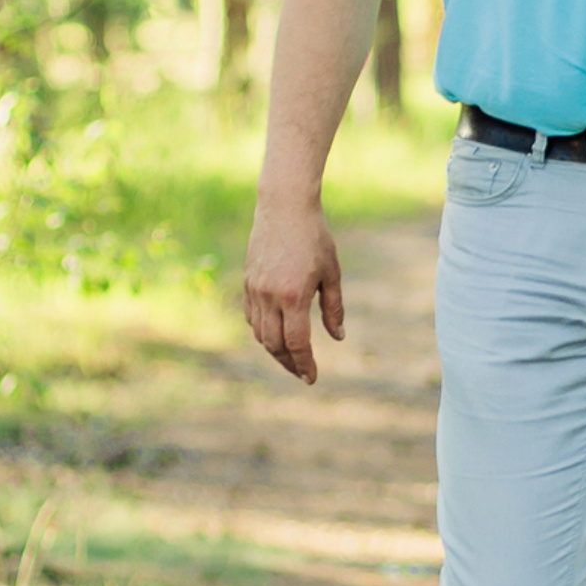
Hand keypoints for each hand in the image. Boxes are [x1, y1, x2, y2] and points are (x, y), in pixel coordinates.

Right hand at [243, 195, 346, 384]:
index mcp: (294, 296)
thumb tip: (338, 337)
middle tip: (302, 372)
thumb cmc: (315, 238)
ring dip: (274, 350)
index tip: (311, 378)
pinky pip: (251, 317)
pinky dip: (262, 331)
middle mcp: (270, 297)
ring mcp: (254, 290)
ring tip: (291, 357)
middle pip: (275, 345)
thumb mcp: (332, 273)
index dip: (304, 364)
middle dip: (289, 363)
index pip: (297, 343)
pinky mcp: (247, 282)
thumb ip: (334, 308)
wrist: (284, 207)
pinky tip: (275, 334)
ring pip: (260, 334)